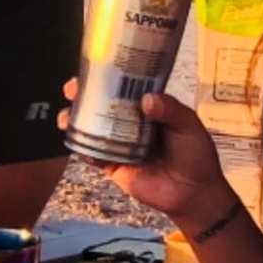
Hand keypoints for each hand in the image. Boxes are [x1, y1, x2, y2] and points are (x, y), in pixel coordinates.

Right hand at [68, 79, 233, 233]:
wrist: (194, 193)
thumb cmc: (196, 154)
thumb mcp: (189, 126)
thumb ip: (171, 110)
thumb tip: (146, 99)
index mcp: (147, 108)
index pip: (123, 87)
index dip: (107, 77)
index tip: (93, 68)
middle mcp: (129, 123)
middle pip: (101, 105)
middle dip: (82, 96)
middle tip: (72, 90)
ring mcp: (119, 144)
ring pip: (92, 129)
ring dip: (75, 121)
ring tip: (66, 118)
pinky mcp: (114, 166)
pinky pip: (94, 156)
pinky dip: (83, 150)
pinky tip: (78, 144)